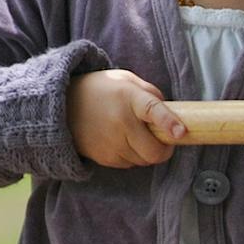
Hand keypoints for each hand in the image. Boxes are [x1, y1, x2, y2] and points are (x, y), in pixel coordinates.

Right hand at [68, 68, 186, 167]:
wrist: (62, 106)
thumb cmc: (100, 90)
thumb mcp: (125, 80)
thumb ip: (150, 93)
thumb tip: (172, 113)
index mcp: (128, 97)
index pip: (151, 111)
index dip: (168, 122)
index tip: (181, 132)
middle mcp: (120, 122)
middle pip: (154, 151)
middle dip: (165, 149)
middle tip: (164, 139)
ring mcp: (111, 143)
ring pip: (144, 161)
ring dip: (147, 152)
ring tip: (136, 135)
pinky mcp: (105, 158)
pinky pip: (130, 164)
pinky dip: (133, 156)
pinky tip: (122, 140)